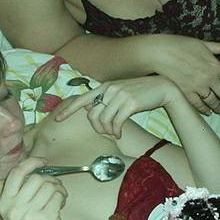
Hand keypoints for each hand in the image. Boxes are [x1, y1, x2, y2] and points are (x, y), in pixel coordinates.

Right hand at [0, 157, 67, 219]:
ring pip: (50, 186)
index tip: (43, 161)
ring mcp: (29, 215)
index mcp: (4, 204)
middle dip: (51, 180)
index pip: (16, 173)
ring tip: (58, 198)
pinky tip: (61, 205)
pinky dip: (63, 197)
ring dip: (59, 189)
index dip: (31, 162)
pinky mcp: (45, 219)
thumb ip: (23, 191)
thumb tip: (40, 166)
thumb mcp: (18, 212)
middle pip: (37, 178)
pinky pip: (58, 196)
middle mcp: (14, 209)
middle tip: (55, 189)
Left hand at [55, 76, 179, 137]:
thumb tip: (92, 111)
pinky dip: (116, 131)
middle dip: (96, 128)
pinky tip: (119, 133)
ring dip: (108, 131)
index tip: (58, 119)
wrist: (162, 88)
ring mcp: (120, 95)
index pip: (82, 98)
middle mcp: (110, 89)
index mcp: (105, 86)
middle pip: (93, 115)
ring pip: (104, 120)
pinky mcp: (130, 103)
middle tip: (105, 132)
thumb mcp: (121, 91)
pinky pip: (116, 123)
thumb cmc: (140, 92)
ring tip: (114, 133)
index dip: (68, 110)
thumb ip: (107, 98)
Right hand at [153, 35, 219, 114]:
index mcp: (216, 65)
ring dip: (217, 107)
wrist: (160, 52)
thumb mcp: (203, 43)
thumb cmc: (181, 44)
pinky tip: (207, 111)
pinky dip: (204, 109)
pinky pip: (198, 105)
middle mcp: (210, 78)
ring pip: (212, 101)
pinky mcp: (186, 93)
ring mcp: (198, 87)